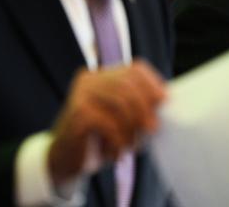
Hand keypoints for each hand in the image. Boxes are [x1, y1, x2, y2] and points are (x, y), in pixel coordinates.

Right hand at [47, 59, 166, 184]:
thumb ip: (139, 107)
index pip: (134, 68)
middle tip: (153, 128)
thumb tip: (165, 100)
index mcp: (102, 75)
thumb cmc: (99, 139)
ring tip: (131, 146)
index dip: (152, 83)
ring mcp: (80, 94)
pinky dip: (117, 140)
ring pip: (119, 103)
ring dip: (131, 128)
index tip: (164, 100)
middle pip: (128, 84)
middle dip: (145, 107)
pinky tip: (115, 154)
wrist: (64, 161)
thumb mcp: (122, 119)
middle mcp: (89, 79)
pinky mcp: (76, 113)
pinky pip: (108, 123)